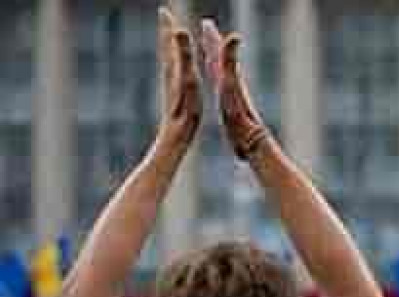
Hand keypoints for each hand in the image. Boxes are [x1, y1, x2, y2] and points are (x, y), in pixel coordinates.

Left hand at [157, 7, 201, 150]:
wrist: (175, 136)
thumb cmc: (185, 110)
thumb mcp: (188, 79)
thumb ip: (184, 55)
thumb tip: (179, 30)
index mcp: (173, 68)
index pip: (169, 41)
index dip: (168, 26)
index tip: (164, 10)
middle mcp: (169, 75)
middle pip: (166, 48)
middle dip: (167, 32)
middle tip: (165, 16)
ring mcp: (171, 86)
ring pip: (169, 61)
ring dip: (170, 47)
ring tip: (170, 38)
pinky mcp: (175, 96)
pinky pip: (175, 74)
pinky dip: (175, 65)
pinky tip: (177, 70)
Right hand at [201, 19, 268, 158]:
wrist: (249, 141)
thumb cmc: (239, 116)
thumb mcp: (230, 85)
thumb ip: (230, 62)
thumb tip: (235, 36)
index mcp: (227, 78)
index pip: (217, 54)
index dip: (211, 39)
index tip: (206, 24)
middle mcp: (231, 85)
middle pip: (221, 59)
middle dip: (213, 44)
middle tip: (207, 29)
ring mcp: (232, 97)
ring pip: (222, 73)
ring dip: (216, 61)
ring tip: (211, 52)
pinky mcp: (231, 109)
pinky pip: (222, 88)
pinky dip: (218, 81)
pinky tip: (219, 84)